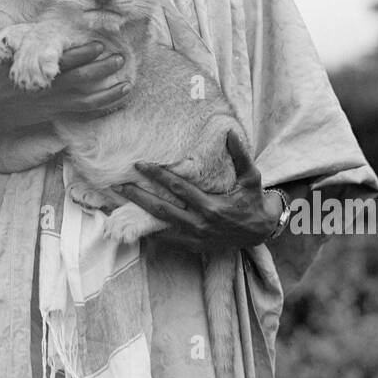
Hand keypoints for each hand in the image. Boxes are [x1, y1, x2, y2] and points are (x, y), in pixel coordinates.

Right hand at [0, 41, 131, 129]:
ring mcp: (53, 101)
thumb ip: (16, 44)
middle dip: (101, 68)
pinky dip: (103, 104)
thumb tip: (30, 27)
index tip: (97, 45)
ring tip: (127, 82)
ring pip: (86, 97)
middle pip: (79, 77)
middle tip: (120, 57)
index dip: (81, 54)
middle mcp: (46, 86)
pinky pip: (83, 110)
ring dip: (108, 90)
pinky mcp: (56, 111)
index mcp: (34, 69)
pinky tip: (120, 96)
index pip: (61, 61)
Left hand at [114, 131, 283, 251]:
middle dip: (139, 196)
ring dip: (139, 214)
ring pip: (160, 225)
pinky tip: (132, 223)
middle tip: (120, 185)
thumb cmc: (252, 200)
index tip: (141, 165)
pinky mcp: (192, 245)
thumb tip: (230, 132)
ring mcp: (194, 237)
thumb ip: (240, 155)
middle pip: (162, 209)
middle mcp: (200, 224)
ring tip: (118, 204)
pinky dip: (149, 231)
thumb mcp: (251, 177)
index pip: (178, 188)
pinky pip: (166, 239)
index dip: (158, 176)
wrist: (258, 232)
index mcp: (211, 206)